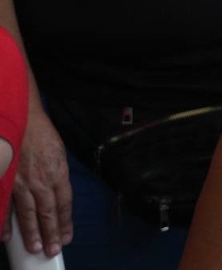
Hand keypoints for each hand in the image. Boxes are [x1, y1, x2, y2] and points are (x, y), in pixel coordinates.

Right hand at [12, 108, 70, 256]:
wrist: (21, 120)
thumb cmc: (41, 136)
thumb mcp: (58, 154)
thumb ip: (57, 177)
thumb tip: (57, 196)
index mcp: (58, 173)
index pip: (65, 203)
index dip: (66, 222)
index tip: (67, 237)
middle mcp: (41, 180)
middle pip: (48, 212)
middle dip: (51, 233)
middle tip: (53, 250)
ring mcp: (21, 182)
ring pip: (28, 213)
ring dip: (32, 232)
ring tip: (36, 247)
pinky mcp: (6, 181)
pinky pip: (5, 206)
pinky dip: (5, 223)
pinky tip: (6, 237)